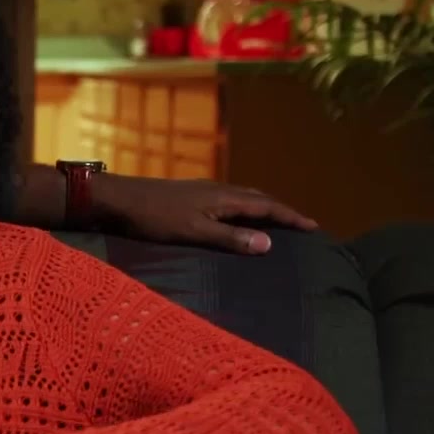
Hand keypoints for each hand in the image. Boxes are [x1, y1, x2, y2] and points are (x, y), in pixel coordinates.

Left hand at [90, 174, 316, 255]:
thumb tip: (269, 244)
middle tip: (301, 224)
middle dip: (282, 210)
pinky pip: (230, 199)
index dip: (290, 217)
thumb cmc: (155, 218)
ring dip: (263, 207)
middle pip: (259, 198)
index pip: (267, 206)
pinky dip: (244, 207)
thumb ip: (230, 238)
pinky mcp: (192, 194)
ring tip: (276, 221)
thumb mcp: (195, 232)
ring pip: (244, 196)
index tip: (313, 226)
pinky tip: (237, 216)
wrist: (120, 199)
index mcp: (224, 198)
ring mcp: (204, 190)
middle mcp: (219, 189)